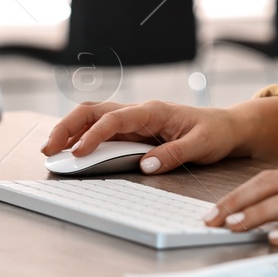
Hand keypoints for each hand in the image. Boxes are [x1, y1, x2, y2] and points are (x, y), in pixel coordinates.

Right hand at [41, 100, 244, 173]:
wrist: (228, 127)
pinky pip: (103, 129)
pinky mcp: (135, 130)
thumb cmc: (216, 133)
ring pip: (94, 117)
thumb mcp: (202, 145)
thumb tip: (146, 165)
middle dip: (68, 126)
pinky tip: (72, 149)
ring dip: (71, 130)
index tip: (78, 153)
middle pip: (94, 111)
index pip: (115, 118)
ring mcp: (136, 120)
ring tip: (52, 150)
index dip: (94, 135)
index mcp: (154, 111)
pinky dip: (83, 136)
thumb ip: (174, 153)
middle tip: (49, 148)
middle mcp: (140, 111)